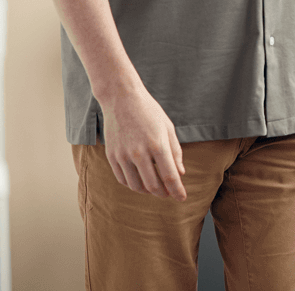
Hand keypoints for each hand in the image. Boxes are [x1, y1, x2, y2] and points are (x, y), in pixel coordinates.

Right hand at [100, 82, 186, 200]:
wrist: (121, 97)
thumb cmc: (148, 110)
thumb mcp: (167, 127)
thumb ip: (175, 151)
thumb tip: (180, 173)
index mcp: (157, 144)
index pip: (170, 177)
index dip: (177, 191)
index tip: (182, 198)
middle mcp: (139, 152)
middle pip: (153, 186)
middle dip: (163, 193)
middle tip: (168, 193)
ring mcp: (123, 155)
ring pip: (136, 186)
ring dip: (148, 191)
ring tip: (155, 188)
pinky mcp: (112, 156)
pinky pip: (122, 179)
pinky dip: (133, 184)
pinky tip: (140, 181)